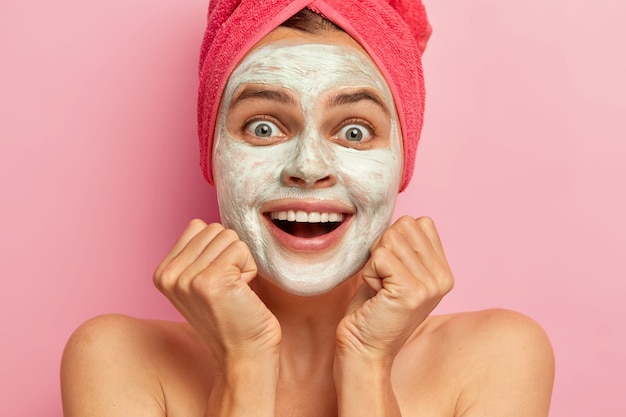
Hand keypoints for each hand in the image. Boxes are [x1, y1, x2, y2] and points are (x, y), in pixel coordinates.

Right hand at [153, 220, 280, 364]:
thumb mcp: (201, 281)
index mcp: (162, 273)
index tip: (217, 282)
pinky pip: (241, 249)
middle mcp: (169, 275)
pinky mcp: (210, 281)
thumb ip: (196, 252)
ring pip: (229, 237)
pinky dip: (249, 269)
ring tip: (235, 292)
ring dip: (241, 263)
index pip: (198, 226)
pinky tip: (242, 294)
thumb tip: (204, 223)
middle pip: (214, 229)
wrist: (244, 354)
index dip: (218, 251)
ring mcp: (187, 278)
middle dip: (231, 254)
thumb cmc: (232, 315)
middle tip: (229, 288)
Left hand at [336, 216, 453, 364]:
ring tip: (380, 288)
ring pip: (390, 239)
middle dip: (382, 249)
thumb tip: (405, 219)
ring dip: (374, 263)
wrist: (364, 348)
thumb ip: (408, 246)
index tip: (391, 271)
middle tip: (383, 281)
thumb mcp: (398, 272)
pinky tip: (376, 294)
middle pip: (403, 226)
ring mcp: (430, 284)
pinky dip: (369, 273)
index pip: (419, 222)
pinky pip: (380, 256)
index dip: (394, 241)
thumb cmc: (373, 308)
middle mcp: (443, 277)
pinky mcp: (411, 291)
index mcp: (443, 271)